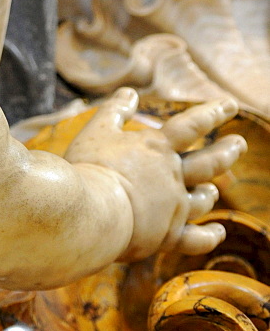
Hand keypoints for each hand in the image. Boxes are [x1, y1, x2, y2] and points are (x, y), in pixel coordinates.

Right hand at [65, 88, 246, 261]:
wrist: (92, 213)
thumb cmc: (90, 168)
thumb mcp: (98, 130)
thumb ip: (115, 110)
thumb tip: (130, 92)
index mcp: (157, 148)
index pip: (191, 125)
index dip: (212, 113)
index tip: (230, 104)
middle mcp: (172, 177)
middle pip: (208, 162)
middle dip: (226, 151)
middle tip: (240, 143)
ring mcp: (173, 208)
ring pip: (202, 199)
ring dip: (210, 192)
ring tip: (215, 189)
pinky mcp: (166, 236)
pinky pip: (195, 238)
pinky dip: (209, 236)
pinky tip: (218, 232)